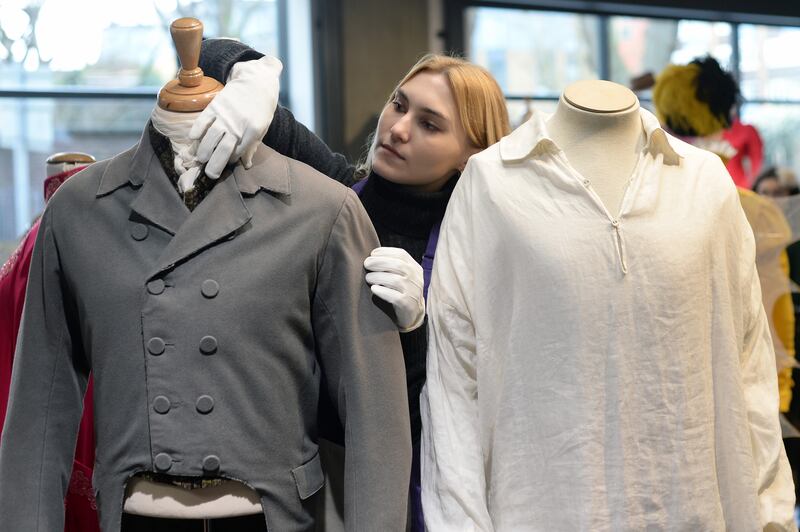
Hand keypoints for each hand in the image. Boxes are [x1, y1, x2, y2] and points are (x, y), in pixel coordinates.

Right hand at [189, 56, 282, 177]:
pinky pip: (203, 120)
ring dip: (204, 150)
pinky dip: (197, 129)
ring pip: (211, 136)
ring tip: (200, 159)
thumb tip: (246, 165)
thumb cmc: (261, 108)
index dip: (231, 161)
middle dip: (215, 164)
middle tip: (210, 174)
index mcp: (252, 132)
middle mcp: (237, 125)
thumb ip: (252, 146)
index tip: (227, 164)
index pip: (238, 152)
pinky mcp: (216, 105)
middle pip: (223, 149)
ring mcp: (225, 115)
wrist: (257, 82)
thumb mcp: (262, 128)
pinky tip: (193, 138)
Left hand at [364, 247, 424, 331]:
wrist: (413, 313)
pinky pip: (394, 297)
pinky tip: (374, 289)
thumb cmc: (401, 290)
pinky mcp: (408, 305)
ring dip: (378, 277)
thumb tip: (371, 256)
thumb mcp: (402, 275)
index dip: (385, 252)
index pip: (402, 254)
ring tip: (368, 278)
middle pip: (398, 265)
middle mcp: (416, 279)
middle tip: (366, 264)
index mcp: (415, 268)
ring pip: (395, 281)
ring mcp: (413, 292)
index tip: (372, 254)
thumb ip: (392, 265)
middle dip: (379, 262)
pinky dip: (382, 291)